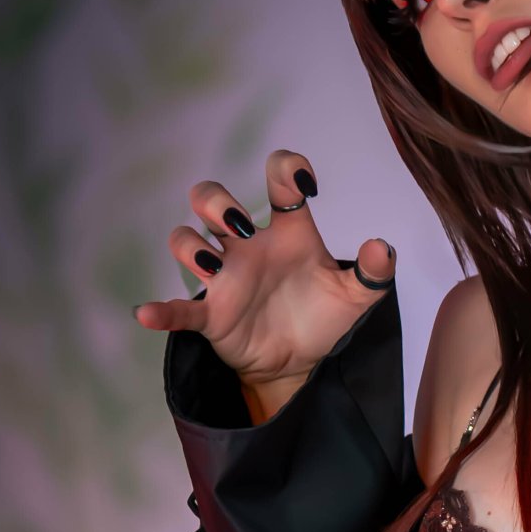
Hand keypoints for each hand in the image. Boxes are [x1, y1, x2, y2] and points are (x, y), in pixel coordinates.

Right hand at [132, 148, 396, 423]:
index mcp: (287, 233)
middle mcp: (247, 246)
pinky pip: (179, 309)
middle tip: (241, 226)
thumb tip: (384, 248)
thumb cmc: (321, 316)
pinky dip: (161, 311)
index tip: (305, 184)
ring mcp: (225, 278)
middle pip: (210, 199)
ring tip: (215, 267)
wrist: (300, 362)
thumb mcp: (355, 296)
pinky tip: (146, 313)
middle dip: (217, 203)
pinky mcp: (211, 315)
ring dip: (193, 248)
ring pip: (187, 241)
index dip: (287, 169)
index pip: (280, 181)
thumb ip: (373, 273)